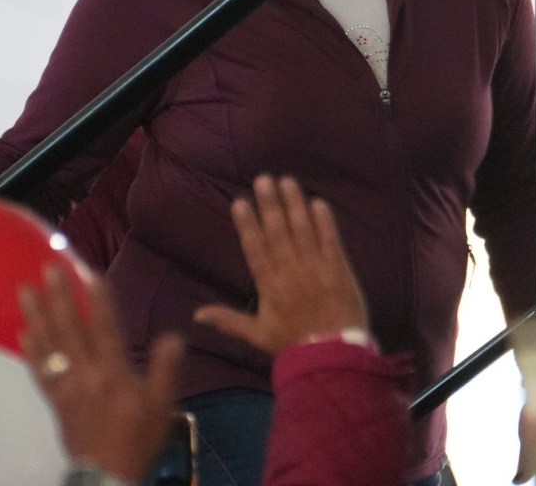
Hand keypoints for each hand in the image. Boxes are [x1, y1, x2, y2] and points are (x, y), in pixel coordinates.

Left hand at [19, 261, 184, 480]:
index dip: (99, 301)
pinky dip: (31, 351)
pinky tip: (23, 332)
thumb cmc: (138, 437)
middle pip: (70, 331)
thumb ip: (167, 368)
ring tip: (25, 291)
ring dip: (36, 317)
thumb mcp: (163, 404)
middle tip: (48, 269)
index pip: (105, 329)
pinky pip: (39, 372)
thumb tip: (174, 336)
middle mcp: (86, 375)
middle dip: (60, 298)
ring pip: (48, 347)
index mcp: (113, 373)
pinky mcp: (55, 401)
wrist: (108, 473)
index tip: (89, 272)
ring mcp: (66, 388)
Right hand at [191, 175, 372, 356]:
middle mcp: (291, 273)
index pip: (255, 250)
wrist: (332, 357)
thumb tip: (196, 314)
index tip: (240, 202)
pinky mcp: (339, 270)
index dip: (247, 225)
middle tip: (264, 179)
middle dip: (270, 205)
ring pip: (303, 231)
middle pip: (278, 233)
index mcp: (269, 287)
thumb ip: (228, 320)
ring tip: (287, 181)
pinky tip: (318, 202)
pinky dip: (325, 222)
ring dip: (295, 204)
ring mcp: (316, 269)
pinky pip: (331, 241)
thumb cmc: (293, 344)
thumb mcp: (257, 335)